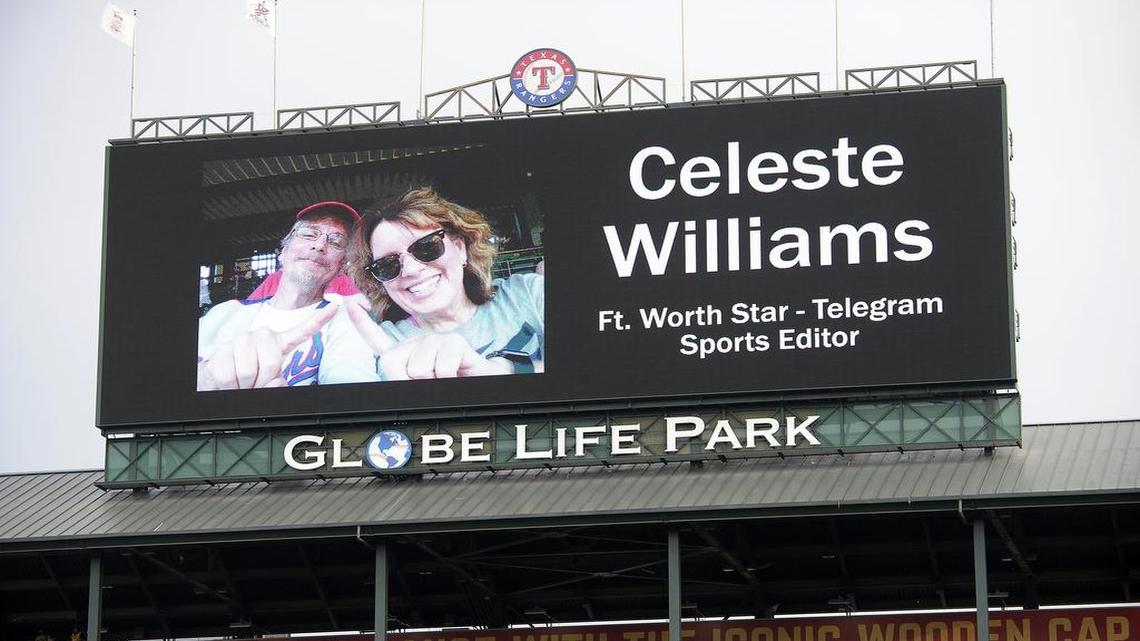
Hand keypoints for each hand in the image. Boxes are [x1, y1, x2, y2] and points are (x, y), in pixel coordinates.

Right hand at [198, 304, 338, 389]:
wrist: (220, 379)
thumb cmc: (250, 381)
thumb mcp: (270, 382)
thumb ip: (279, 383)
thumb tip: (276, 380)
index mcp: (279, 343)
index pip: (303, 330)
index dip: (319, 320)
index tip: (336, 307)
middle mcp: (263, 335)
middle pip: (271, 365)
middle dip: (262, 381)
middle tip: (255, 383)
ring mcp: (242, 339)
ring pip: (248, 372)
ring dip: (244, 386)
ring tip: (242, 382)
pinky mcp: (223, 348)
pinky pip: (229, 376)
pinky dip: (229, 386)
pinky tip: (230, 381)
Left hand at [346, 302, 511, 379]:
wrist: (479, 382)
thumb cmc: (447, 383)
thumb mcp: (417, 385)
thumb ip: (399, 376)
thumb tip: (389, 362)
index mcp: (405, 354)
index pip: (377, 338)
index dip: (361, 322)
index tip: (349, 303)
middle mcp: (417, 342)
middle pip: (393, 363)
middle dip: (409, 380)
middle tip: (432, 382)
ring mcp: (435, 339)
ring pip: (418, 369)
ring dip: (434, 381)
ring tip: (446, 377)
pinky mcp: (454, 342)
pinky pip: (441, 368)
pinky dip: (449, 378)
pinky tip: (457, 372)